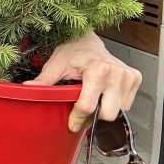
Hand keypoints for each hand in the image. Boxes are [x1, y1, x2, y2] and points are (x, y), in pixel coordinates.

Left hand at [26, 33, 141, 131]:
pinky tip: (104, 92)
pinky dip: (114, 103)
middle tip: (82, 108)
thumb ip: (44, 80)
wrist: (89, 40)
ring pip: (118, 111)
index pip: (88, 106)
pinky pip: (126, 104)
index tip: (72, 123)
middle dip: (94, 116)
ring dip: (104, 108)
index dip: (77, 117)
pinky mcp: (135, 78)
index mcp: (98, 69)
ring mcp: (128, 76)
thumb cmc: (73, 51)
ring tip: (93, 96)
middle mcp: (117, 73)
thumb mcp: (56, 64)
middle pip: (108, 114)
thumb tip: (27, 89)